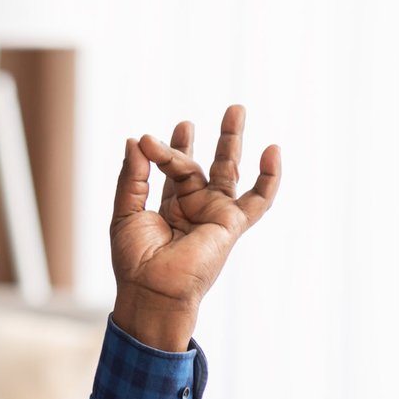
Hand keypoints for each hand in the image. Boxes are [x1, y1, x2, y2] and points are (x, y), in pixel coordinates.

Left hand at [109, 105, 280, 350]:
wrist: (153, 289)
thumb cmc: (135, 260)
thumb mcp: (126, 212)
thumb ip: (132, 176)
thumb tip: (136, 139)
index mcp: (167, 208)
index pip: (168, 171)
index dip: (160, 152)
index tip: (148, 139)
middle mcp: (192, 209)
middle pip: (197, 166)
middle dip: (197, 142)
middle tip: (189, 120)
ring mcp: (213, 214)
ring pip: (227, 171)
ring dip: (231, 141)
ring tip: (235, 109)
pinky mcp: (231, 223)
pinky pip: (259, 199)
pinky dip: (269, 177)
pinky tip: (272, 151)